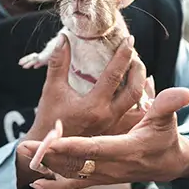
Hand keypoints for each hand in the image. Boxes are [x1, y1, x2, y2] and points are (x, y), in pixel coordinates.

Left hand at [16, 87, 188, 188]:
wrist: (167, 165)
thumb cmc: (165, 137)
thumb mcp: (167, 119)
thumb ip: (167, 104)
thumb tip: (183, 91)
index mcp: (127, 150)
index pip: (96, 149)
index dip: (74, 146)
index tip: (53, 141)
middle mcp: (113, 167)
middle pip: (76, 163)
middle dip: (49, 155)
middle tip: (25, 146)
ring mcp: (105, 176)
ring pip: (71, 173)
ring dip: (46, 165)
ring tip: (22, 154)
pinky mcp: (99, 179)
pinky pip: (74, 186)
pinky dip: (55, 187)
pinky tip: (36, 184)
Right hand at [27, 34, 147, 140]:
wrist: (50, 150)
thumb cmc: (49, 119)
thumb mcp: (52, 90)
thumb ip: (59, 63)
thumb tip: (64, 38)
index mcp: (93, 107)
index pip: (113, 76)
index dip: (122, 55)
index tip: (128, 40)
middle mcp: (108, 116)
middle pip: (134, 90)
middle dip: (137, 69)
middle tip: (135, 53)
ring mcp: (113, 125)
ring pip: (136, 101)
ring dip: (139, 82)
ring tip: (136, 66)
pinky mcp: (115, 129)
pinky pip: (133, 111)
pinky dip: (138, 97)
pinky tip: (137, 86)